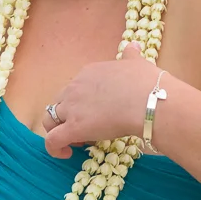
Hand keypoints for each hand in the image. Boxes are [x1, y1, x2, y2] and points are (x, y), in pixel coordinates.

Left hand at [42, 43, 162, 158]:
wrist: (150, 101)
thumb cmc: (148, 84)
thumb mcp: (137, 62)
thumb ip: (131, 56)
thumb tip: (132, 46)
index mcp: (88, 73)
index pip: (74, 89)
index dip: (81, 103)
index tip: (95, 113)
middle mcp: (75, 88)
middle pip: (58, 104)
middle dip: (68, 117)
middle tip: (87, 129)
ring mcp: (72, 108)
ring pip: (50, 120)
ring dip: (59, 131)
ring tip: (78, 141)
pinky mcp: (73, 128)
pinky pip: (52, 140)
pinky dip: (54, 148)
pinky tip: (66, 153)